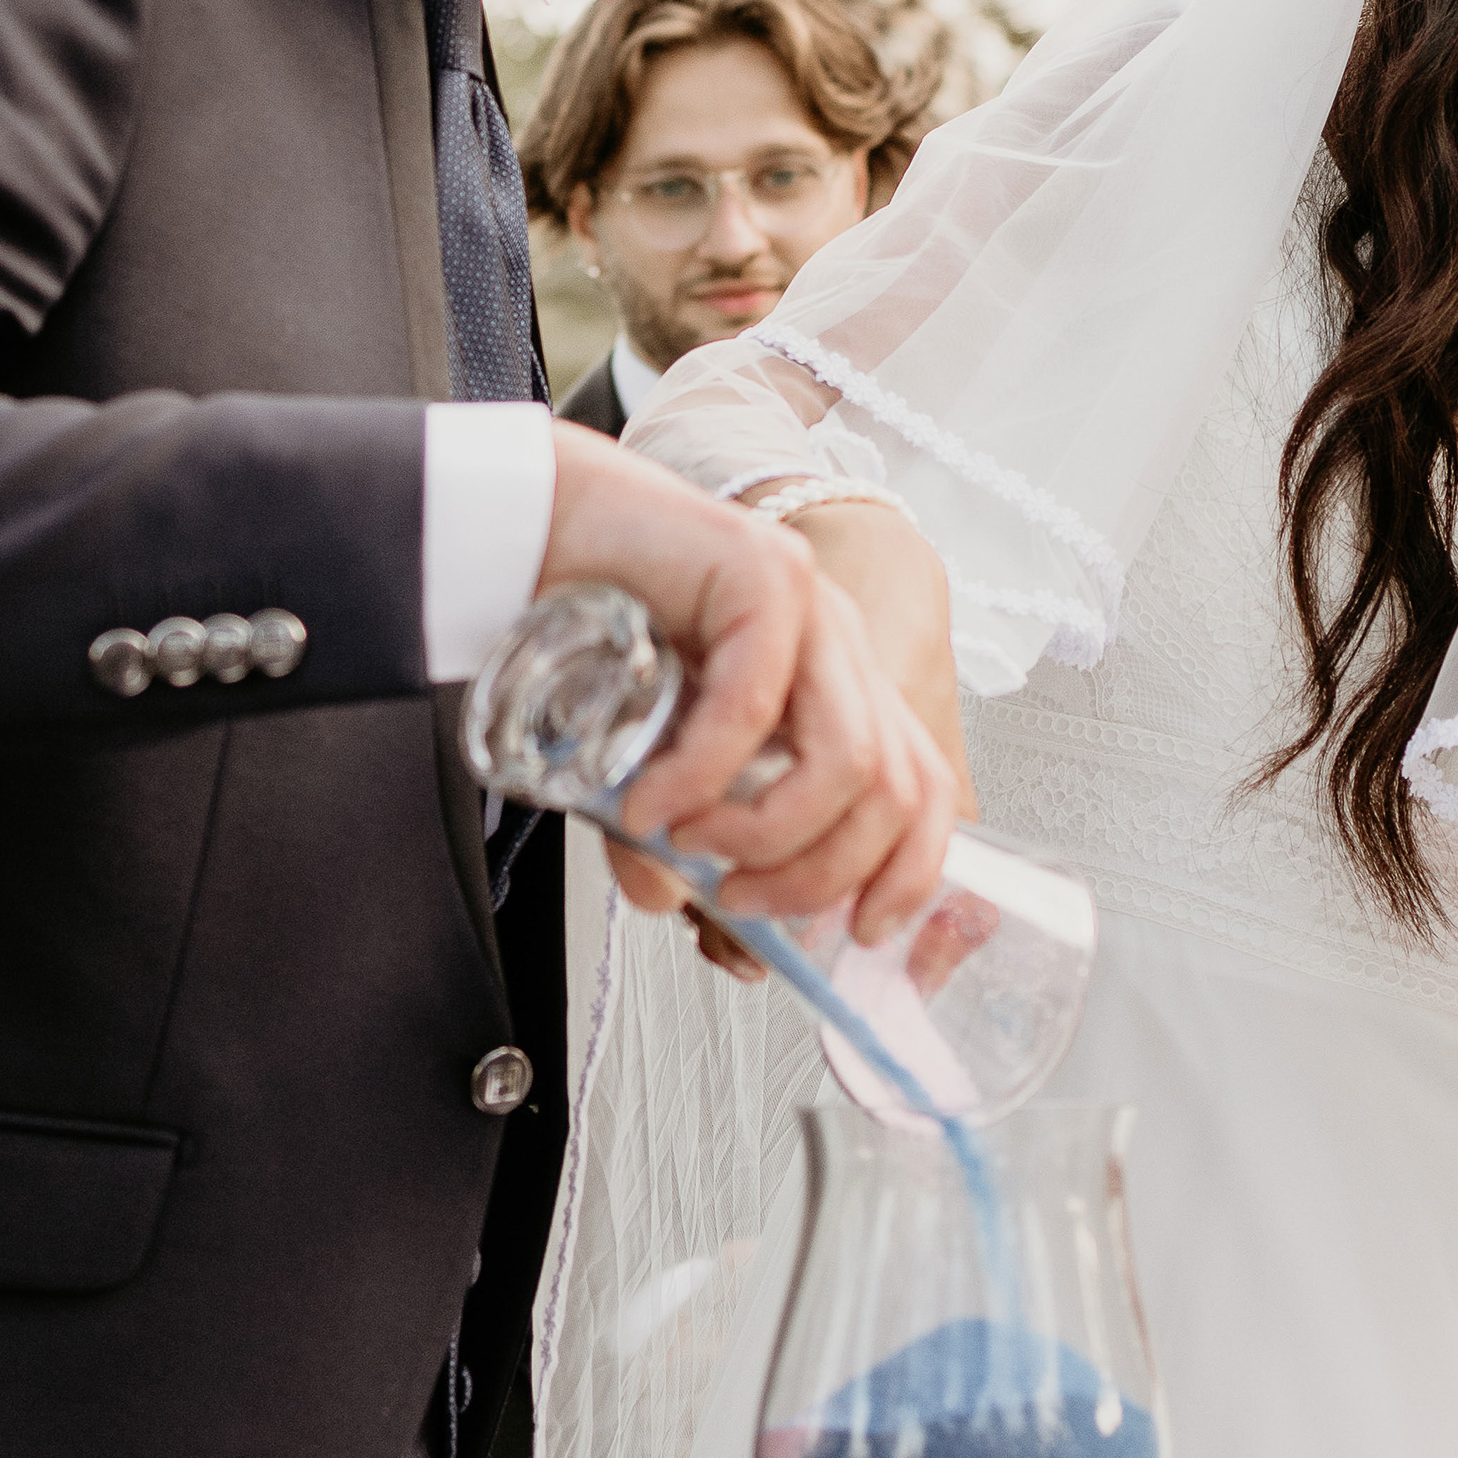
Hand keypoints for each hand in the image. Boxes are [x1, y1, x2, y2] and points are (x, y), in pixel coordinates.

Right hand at [538, 430, 957, 949]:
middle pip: (899, 788)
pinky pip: (756, 704)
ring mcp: (809, 605)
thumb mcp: (649, 758)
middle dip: (822, 874)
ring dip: (769, 834)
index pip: (923, 787)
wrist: (533, 525)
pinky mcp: (759, 572)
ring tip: (691, 846)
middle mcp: (838, 645)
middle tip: (739, 900)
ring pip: (849, 758)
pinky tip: (650, 802)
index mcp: (834, 686)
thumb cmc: (593, 628)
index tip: (861, 931)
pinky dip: (701, 775)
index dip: (911, 871)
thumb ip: (674, 828)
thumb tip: (674, 901)